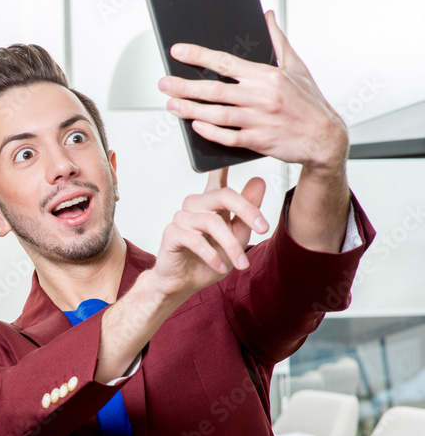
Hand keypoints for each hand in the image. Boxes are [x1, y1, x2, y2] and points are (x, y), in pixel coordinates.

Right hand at [151, 168, 267, 298]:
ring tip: (241, 264)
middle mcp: (194, 206)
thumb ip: (247, 212)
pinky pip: (195, 240)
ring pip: (212, 222)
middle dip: (247, 211)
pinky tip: (221, 266)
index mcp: (210, 204)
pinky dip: (212, 256)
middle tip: (263, 229)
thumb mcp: (237, 237)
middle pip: (223, 195)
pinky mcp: (171, 234)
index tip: (234, 151)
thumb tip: (259, 182)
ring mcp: (181, 218)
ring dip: (231, 246)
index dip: (224, 164)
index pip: (217, 178)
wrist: (184, 284)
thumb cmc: (208, 260)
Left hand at [159, 11, 347, 174]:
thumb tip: (266, 16)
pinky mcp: (259, 141)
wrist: (325, 137)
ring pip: (217, 114)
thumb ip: (277, 41)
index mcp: (267, 76)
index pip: (225, 62)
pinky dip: (210, 132)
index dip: (198, 56)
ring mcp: (259, 120)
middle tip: (163, 83)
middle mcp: (261, 97)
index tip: (177, 51)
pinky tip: (194, 126)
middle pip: (214, 90)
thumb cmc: (309, 102)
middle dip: (184, 86)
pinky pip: (228, 137)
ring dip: (190, 110)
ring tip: (171, 105)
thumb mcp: (296, 67)